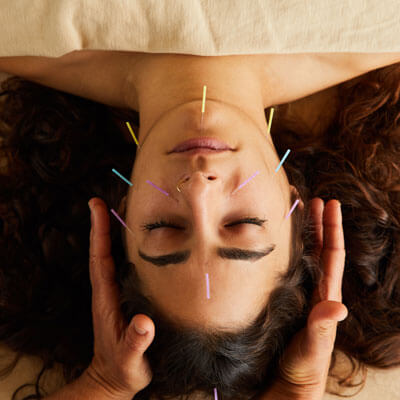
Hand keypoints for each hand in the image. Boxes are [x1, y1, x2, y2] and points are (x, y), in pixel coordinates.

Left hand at [86, 197, 155, 398]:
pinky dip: (129, 247)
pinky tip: (143, 240)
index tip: (97, 205)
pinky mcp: (125, 297)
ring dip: (118, 230)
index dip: (99, 231)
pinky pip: (125, 265)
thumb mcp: (130, 360)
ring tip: (129, 208)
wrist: (114, 382)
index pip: (100, 258)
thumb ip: (136, 342)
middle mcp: (108, 290)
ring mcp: (116, 292)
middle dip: (108, 221)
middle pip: (106, 248)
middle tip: (118, 195)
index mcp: (105, 298)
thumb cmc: (122, 371)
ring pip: (115, 254)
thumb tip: (144, 321)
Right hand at [260, 198, 347, 399]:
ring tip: (296, 211)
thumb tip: (338, 307)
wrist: (285, 385)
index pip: (331, 256)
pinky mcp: (282, 299)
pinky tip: (274, 242)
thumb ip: (322, 329)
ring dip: (304, 233)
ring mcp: (298, 294)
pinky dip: (284, 251)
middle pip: (319, 250)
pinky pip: (286, 268)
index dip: (332, 229)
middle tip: (313, 199)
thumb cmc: (302, 370)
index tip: (330, 204)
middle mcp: (313, 291)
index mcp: (323, 297)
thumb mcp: (312, 350)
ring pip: (303, 256)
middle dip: (319, 223)